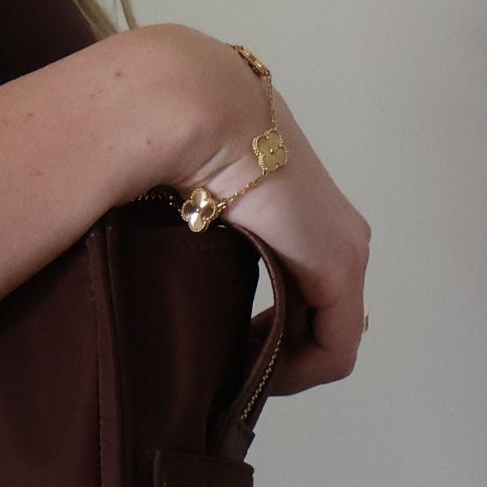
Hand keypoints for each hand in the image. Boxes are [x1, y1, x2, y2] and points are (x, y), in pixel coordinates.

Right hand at [157, 29, 369, 394]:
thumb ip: (195, 240)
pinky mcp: (340, 268)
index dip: (267, 336)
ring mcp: (344, 252)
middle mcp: (334, 236)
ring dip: (283, 364)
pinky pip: (335, 350)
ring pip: (328, 338)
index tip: (222, 345)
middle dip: (276, 352)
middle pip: (319, 321)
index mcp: (300, 216)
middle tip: (227, 364)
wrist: (200, 113)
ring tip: (235, 370)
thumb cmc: (177, 151)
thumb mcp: (188, 208)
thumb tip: (142, 276)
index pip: (307, 296)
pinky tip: (252, 373)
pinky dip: (297, 372)